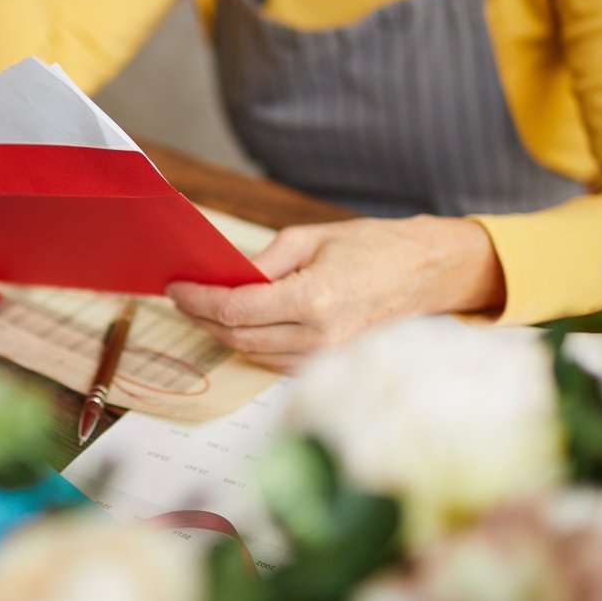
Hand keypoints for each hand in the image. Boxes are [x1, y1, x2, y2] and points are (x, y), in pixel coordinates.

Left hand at [166, 216, 505, 372]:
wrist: (425, 273)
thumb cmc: (373, 247)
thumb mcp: (312, 238)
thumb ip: (264, 261)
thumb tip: (225, 277)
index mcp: (313, 299)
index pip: (235, 309)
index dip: (198, 299)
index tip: (176, 287)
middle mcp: (318, 335)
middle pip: (237, 336)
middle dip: (202, 317)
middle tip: (182, 296)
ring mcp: (326, 355)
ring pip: (252, 353)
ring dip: (222, 333)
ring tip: (203, 309)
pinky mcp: (330, 362)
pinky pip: (275, 360)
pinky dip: (249, 343)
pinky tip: (237, 324)